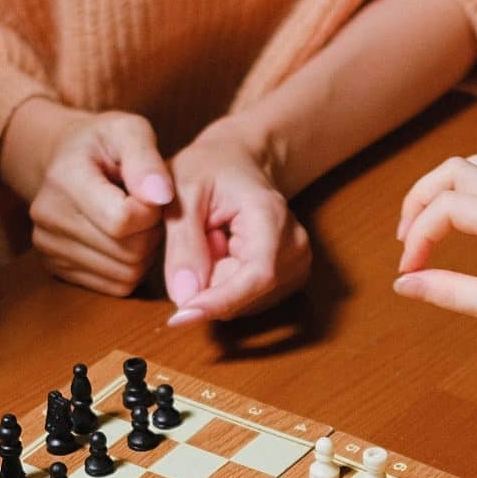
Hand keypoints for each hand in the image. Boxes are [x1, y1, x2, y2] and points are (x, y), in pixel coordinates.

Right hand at [1, 98, 176, 296]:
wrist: (64, 158)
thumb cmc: (104, 143)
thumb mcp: (129, 130)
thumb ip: (146, 159)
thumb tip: (162, 196)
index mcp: (64, 178)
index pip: (122, 220)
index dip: (152, 212)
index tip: (154, 193)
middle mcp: (48, 218)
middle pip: (127, 252)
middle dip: (151, 233)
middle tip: (149, 208)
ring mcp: (49, 248)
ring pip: (125, 274)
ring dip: (145, 252)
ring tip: (137, 221)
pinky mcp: (57, 269)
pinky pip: (116, 286)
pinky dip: (131, 267)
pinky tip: (125, 239)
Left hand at [161, 119, 311, 323]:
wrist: (240, 160)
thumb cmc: (210, 168)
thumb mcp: (182, 192)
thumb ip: (183, 244)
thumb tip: (185, 298)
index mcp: (273, 218)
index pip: (256, 277)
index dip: (219, 301)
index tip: (180, 317)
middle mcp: (295, 248)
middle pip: (244, 296)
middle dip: (207, 281)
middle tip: (200, 235)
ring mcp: (296, 266)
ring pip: (241, 304)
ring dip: (215, 281)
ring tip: (214, 239)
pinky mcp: (288, 280)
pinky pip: (244, 302)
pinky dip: (224, 284)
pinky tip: (224, 252)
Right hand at [393, 154, 476, 357]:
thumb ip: (450, 292)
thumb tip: (402, 285)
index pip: (447, 208)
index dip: (418, 237)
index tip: (408, 274)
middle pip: (455, 170)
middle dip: (420, 199)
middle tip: (406, 242)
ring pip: (473, 170)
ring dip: (440, 192)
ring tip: (423, 231)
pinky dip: (461, 199)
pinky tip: (452, 231)